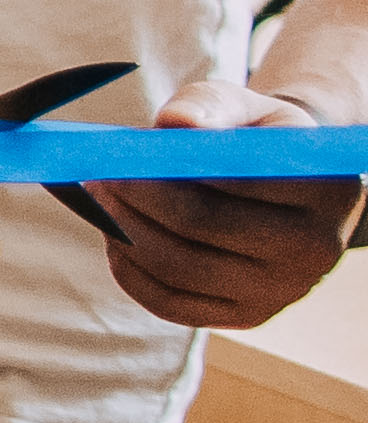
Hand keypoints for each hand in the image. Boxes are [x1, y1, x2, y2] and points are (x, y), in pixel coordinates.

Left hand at [83, 72, 362, 330]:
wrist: (283, 187)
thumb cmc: (253, 140)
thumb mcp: (243, 107)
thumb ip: (209, 106)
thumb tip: (176, 123)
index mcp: (325, 190)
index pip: (236, 184)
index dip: (168, 170)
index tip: (120, 156)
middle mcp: (315, 249)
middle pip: (202, 227)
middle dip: (136, 199)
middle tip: (96, 177)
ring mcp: (282, 290)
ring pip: (180, 269)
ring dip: (124, 233)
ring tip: (99, 202)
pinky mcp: (247, 316)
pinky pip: (172, 302)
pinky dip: (130, 270)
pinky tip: (116, 238)